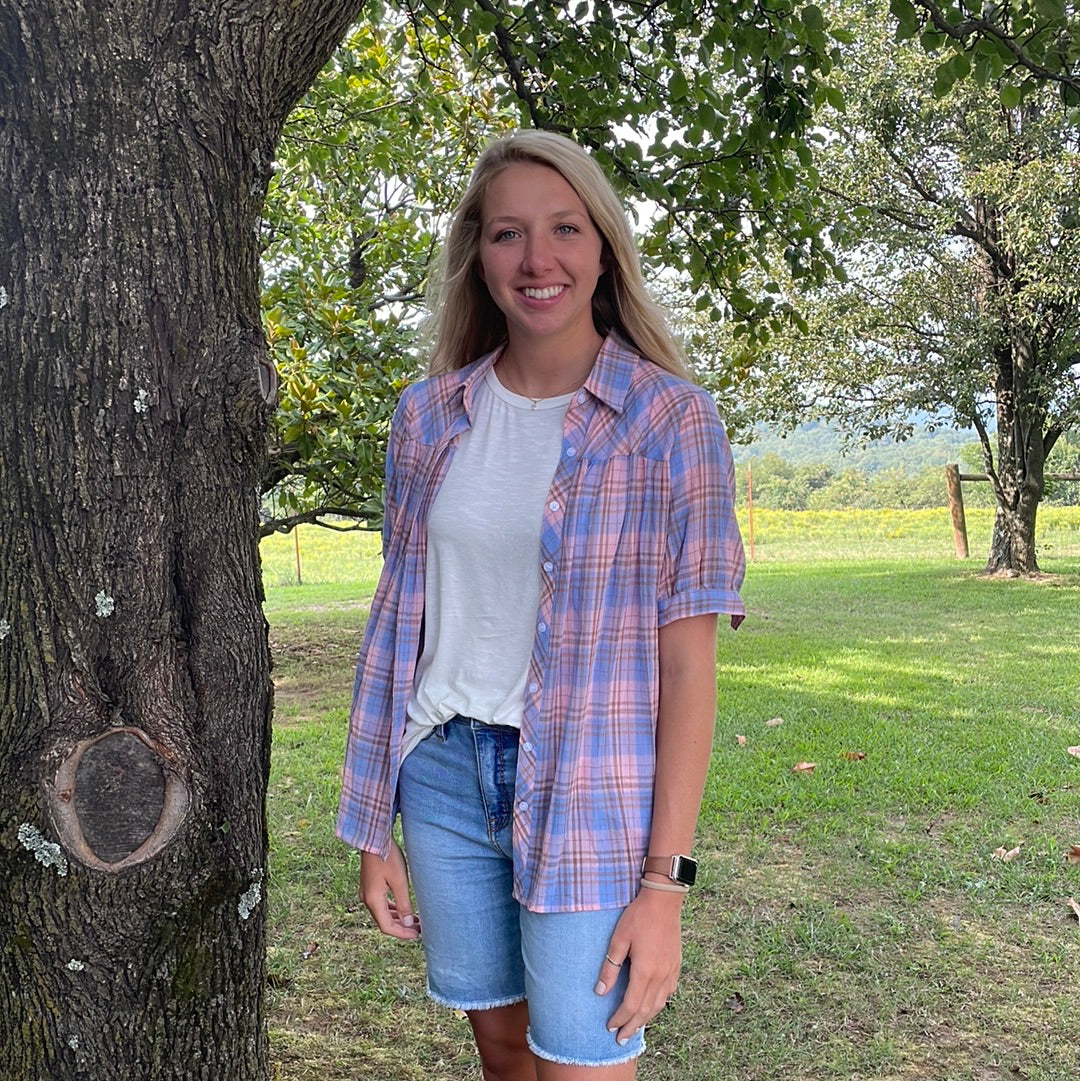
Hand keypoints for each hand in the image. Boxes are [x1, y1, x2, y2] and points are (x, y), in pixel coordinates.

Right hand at [360, 842, 420, 939]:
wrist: (374, 839)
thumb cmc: (387, 857)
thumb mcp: (400, 881)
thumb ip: (404, 904)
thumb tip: (408, 924)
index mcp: (373, 901)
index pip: (387, 927)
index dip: (402, 933)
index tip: (417, 935)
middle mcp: (367, 899)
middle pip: (384, 921)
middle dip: (402, 927)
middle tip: (419, 929)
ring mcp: (367, 892)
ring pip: (382, 913)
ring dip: (398, 918)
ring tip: (414, 920)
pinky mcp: (369, 886)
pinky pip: (381, 903)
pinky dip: (392, 909)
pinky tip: (403, 908)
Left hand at [595, 887, 682, 1044]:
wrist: (663, 900)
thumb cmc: (638, 917)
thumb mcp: (619, 940)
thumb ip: (610, 967)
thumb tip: (600, 992)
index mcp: (644, 971)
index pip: (631, 1005)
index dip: (620, 1018)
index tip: (610, 1026)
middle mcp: (660, 976)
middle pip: (646, 1010)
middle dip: (632, 1026)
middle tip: (621, 1039)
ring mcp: (671, 971)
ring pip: (659, 1004)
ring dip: (646, 1018)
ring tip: (635, 1027)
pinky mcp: (676, 965)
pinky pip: (668, 993)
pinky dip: (658, 1004)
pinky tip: (652, 1005)